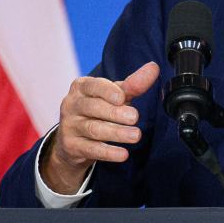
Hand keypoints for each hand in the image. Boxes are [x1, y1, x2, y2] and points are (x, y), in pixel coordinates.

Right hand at [42, 62, 159, 193]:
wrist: (73, 140)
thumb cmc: (98, 111)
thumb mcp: (114, 96)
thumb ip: (132, 84)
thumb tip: (154, 68)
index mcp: (81, 87)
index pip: (93, 86)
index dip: (107, 91)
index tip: (122, 98)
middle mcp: (71, 104)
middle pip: (93, 107)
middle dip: (114, 113)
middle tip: (134, 117)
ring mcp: (69, 126)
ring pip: (93, 129)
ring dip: (116, 133)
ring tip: (135, 136)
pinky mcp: (71, 146)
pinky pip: (90, 149)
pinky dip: (108, 152)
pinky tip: (123, 154)